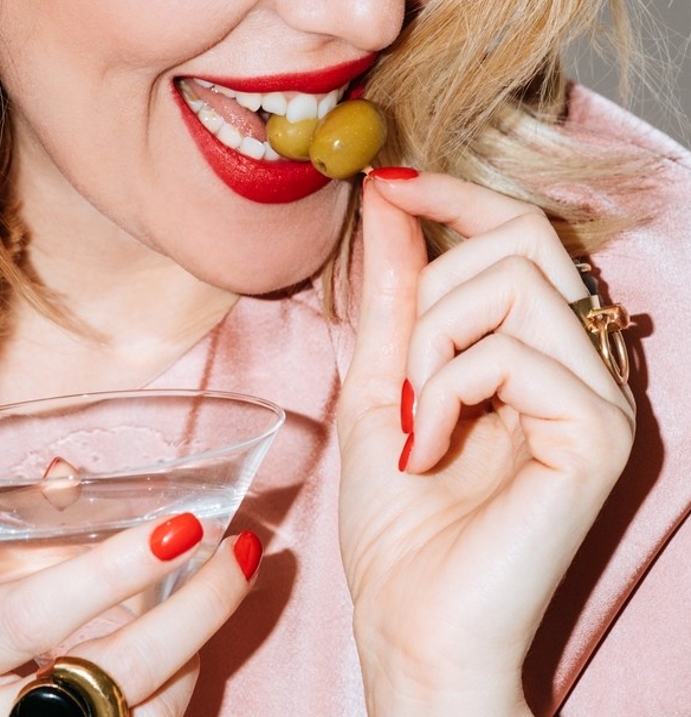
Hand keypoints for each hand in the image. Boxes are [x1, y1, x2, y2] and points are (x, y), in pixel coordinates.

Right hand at [0, 514, 260, 715]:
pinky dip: (179, 683)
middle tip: (239, 551)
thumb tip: (69, 476)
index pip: (35, 614)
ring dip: (199, 644)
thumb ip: (8, 558)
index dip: (110, 569)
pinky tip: (193, 639)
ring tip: (223, 581)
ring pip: (152, 711)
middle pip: (120, 671)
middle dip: (196, 610)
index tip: (179, 525)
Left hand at [338, 170, 634, 714]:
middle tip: (402, 380)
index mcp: (536, 353)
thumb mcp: (382, 386)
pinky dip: (446, 390)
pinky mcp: (599, 433)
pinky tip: (430, 450)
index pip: (519, 232)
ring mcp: (600, 397)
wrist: (410, 624)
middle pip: (521, 239)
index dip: (455, 195)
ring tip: (414, 420)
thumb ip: (394, 297)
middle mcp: (584, 365)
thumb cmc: (397, 521)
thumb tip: (386, 203)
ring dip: (432, 346)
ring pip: (515, 284)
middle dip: (432, 294)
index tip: (387, 185)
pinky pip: (515, 352)